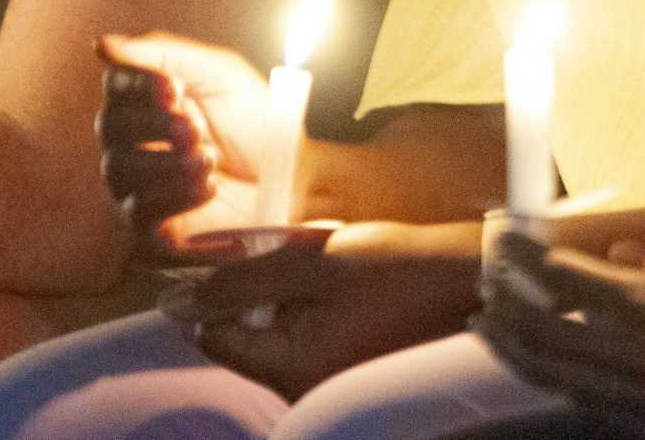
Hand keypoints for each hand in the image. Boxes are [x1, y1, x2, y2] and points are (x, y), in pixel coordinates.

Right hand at [96, 33, 277, 256]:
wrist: (294, 177)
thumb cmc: (259, 122)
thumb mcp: (221, 74)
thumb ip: (165, 52)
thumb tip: (103, 44)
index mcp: (152, 99)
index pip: (117, 84)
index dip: (138, 85)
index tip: (175, 89)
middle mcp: (137, 140)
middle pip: (110, 125)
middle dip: (154, 125)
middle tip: (196, 130)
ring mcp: (141, 184)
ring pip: (119, 169)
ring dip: (167, 161)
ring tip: (209, 159)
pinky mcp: (153, 226)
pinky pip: (138, 211)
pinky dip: (174, 195)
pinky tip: (209, 187)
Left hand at [188, 220, 481, 399]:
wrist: (471, 280)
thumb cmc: (396, 270)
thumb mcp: (311, 263)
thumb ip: (239, 280)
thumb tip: (173, 303)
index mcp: (291, 371)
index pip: (216, 335)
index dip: (223, 288)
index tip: (252, 254)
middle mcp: (303, 388)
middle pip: (249, 330)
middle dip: (268, 286)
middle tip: (310, 257)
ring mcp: (325, 380)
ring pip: (280, 325)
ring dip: (294, 289)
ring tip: (336, 264)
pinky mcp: (344, 365)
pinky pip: (309, 330)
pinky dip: (318, 301)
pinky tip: (350, 279)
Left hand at [476, 236, 644, 436]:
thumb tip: (608, 255)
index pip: (565, 278)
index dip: (525, 259)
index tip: (503, 242)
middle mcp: (642, 352)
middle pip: (549, 332)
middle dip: (507, 309)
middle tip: (484, 288)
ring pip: (559, 375)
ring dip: (516, 350)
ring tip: (488, 326)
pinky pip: (588, 403)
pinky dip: (555, 379)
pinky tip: (537, 361)